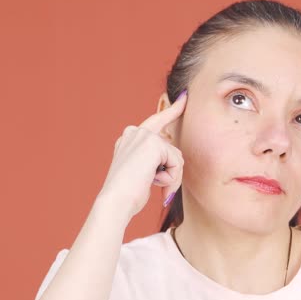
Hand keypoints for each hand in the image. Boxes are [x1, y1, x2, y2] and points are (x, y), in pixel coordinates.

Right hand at [96, 89, 187, 221]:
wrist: (116, 201)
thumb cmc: (127, 196)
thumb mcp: (141, 174)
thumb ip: (155, 162)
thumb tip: (176, 161)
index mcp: (128, 139)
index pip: (155, 121)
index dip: (172, 111)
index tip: (184, 98)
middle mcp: (134, 133)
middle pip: (171, 149)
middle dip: (172, 172)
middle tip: (161, 185)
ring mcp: (143, 136)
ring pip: (176, 157)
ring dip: (171, 177)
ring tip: (154, 186)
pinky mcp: (153, 143)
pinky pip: (176, 162)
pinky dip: (171, 178)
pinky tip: (155, 183)